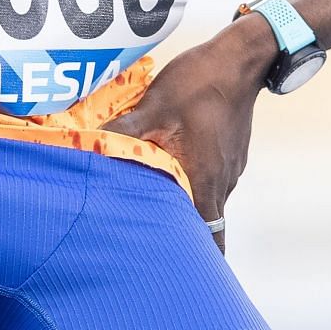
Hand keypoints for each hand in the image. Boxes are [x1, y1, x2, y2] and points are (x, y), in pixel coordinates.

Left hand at [99, 15, 272, 251]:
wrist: (241, 58)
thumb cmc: (200, 82)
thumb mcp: (154, 106)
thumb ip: (123, 132)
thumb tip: (89, 145)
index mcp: (205, 180)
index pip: (206, 237)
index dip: (194, 259)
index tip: (177, 273)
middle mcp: (222, 181)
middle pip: (205, 224)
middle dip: (183, 237)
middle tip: (155, 243)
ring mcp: (229, 166)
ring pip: (207, 199)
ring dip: (186, 206)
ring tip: (156, 206)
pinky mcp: (229, 151)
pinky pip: (211, 177)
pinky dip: (193, 182)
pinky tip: (172, 168)